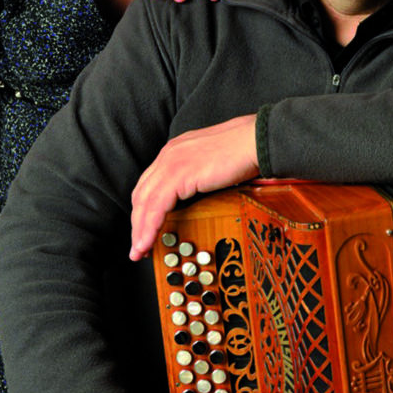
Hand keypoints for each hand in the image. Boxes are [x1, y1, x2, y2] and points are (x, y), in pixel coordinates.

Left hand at [130, 114, 258, 260]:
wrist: (255, 141)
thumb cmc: (243, 151)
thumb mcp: (212, 164)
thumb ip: (199, 176)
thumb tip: (198, 197)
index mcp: (175, 150)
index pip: (150, 184)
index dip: (144, 209)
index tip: (145, 229)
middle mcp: (169, 154)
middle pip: (141, 194)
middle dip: (137, 222)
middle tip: (139, 246)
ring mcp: (172, 163)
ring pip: (144, 202)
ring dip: (140, 230)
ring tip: (141, 251)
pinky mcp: (178, 174)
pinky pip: (156, 206)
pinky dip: (149, 227)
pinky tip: (148, 242)